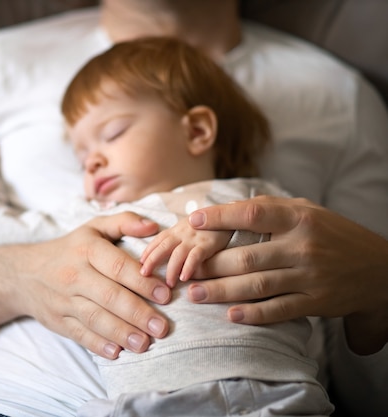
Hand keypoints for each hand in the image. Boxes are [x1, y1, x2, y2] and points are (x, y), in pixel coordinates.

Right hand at [0, 212, 171, 358]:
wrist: (24, 273)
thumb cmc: (70, 249)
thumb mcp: (94, 227)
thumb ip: (124, 222)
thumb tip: (154, 227)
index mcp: (87, 249)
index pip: (118, 266)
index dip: (143, 281)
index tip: (166, 295)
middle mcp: (74, 274)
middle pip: (109, 296)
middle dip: (138, 313)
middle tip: (162, 327)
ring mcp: (63, 300)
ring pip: (95, 318)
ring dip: (121, 333)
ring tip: (144, 343)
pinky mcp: (57, 321)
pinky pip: (79, 334)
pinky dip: (97, 345)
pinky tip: (116, 352)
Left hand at [139, 218, 231, 286]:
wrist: (236, 213)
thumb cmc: (216, 224)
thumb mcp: (196, 227)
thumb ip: (184, 237)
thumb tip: (171, 253)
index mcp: (180, 227)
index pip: (160, 239)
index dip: (149, 250)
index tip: (141, 262)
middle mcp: (185, 231)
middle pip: (163, 246)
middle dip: (152, 259)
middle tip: (143, 274)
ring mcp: (196, 237)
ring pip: (177, 253)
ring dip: (170, 269)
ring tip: (168, 284)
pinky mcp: (210, 242)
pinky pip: (196, 255)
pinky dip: (189, 266)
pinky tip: (185, 278)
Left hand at [187, 195, 387, 353]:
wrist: (379, 270)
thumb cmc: (332, 234)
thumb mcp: (307, 211)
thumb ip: (269, 209)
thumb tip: (225, 207)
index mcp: (299, 218)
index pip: (252, 215)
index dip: (221, 218)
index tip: (194, 221)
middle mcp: (303, 246)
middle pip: (247, 257)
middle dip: (211, 265)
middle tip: (183, 272)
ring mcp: (310, 276)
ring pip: (258, 285)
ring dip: (222, 291)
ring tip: (195, 295)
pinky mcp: (316, 301)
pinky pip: (280, 309)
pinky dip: (254, 314)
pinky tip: (231, 315)